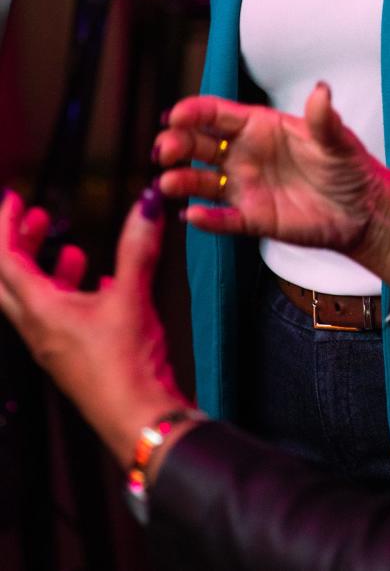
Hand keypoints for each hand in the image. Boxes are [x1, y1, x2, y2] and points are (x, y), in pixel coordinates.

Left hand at [0, 189, 188, 466]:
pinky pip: (58, 315)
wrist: (137, 416)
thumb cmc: (126, 364)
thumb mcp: (133, 297)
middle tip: (37, 219)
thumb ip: (137, 248)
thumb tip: (148, 205)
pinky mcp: (73, 354)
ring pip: (32, 299)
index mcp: (41, 312)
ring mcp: (54, 343)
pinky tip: (101, 283)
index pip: (6, 262)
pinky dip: (68, 291)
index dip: (6, 227)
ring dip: (43, 268)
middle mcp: (38, 328)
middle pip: (9, 282)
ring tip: (68, 248)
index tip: (14, 201)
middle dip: (19, 246)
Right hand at [153, 84, 389, 286]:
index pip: (217, 114)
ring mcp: (245, 186)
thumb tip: (321, 90)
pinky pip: (223, 219)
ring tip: (168, 182)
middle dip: (177, 144)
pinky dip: (206, 219)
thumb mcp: (338, 141)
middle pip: (199, 145)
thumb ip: (323, 119)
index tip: (176, 115)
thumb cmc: (348, 167)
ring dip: (182, 181)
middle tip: (165, 149)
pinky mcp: (252, 218)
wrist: (363, 211)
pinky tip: (192, 215)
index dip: (193, 112)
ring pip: (202, 182)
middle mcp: (244, 154)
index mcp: (259, 126)